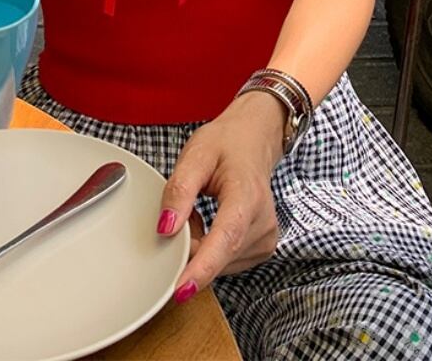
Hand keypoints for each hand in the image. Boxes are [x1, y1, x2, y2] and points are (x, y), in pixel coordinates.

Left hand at [157, 93, 286, 302]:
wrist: (252, 142)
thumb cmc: (225, 145)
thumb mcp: (195, 155)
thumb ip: (179, 191)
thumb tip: (165, 229)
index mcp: (248, 196)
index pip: (225, 239)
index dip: (201, 267)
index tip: (181, 289)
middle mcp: (263, 223)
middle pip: (217, 255)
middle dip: (189, 244)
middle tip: (184, 209)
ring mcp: (265, 239)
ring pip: (219, 263)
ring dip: (199, 245)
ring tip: (199, 210)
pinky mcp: (262, 248)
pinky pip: (225, 262)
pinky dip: (210, 248)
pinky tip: (210, 223)